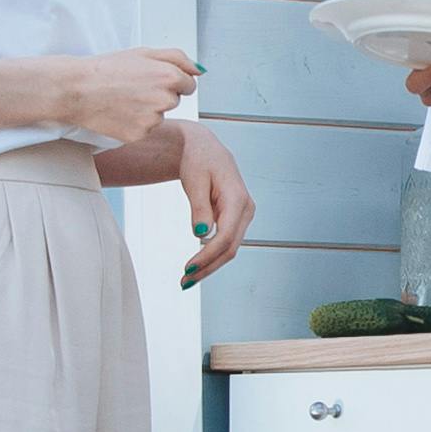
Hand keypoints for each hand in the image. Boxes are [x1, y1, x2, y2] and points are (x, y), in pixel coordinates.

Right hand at [56, 46, 200, 146]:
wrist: (76, 90)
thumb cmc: (106, 69)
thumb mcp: (143, 52)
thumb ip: (177, 58)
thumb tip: (199, 70)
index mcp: (168, 76)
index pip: (189, 84)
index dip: (171, 80)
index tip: (153, 79)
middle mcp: (165, 99)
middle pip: (174, 100)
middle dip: (160, 94)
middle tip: (134, 87)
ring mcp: (153, 120)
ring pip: (159, 115)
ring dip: (147, 109)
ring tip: (123, 98)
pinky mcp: (139, 134)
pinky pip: (145, 129)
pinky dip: (135, 123)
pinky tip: (119, 111)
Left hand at [172, 123, 255, 285]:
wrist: (205, 148)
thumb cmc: (198, 160)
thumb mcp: (195, 181)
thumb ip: (200, 208)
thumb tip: (201, 235)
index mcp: (238, 198)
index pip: (226, 236)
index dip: (207, 256)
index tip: (188, 268)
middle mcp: (246, 209)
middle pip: (230, 248)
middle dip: (208, 267)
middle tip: (184, 282)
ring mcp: (243, 215)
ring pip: (229, 249)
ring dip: (209, 266)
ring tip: (186, 280)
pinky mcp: (236, 219)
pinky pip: (225, 242)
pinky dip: (211, 256)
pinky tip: (196, 268)